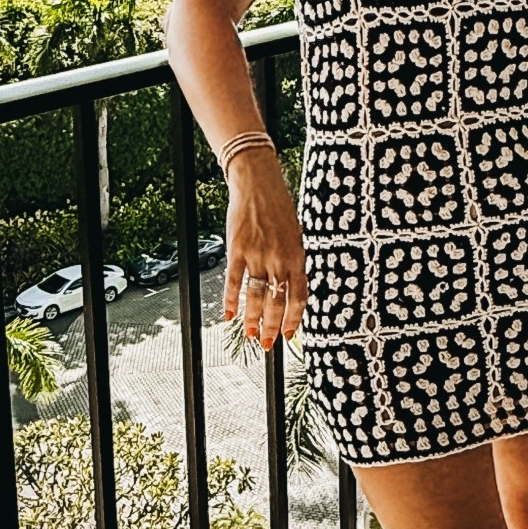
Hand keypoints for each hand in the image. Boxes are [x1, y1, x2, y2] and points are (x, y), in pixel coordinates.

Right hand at [221, 150, 307, 348]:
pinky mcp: (237, 249)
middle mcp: (279, 258)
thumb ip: (293, 261)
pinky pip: (233, 281)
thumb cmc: (279, 208)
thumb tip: (290, 288)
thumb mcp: (295, 235)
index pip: (298, 296)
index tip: (290, 335)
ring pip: (256, 296)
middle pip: (277, 301)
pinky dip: (230, 301)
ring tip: (251, 334)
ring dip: (253, 319)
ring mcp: (257, 255)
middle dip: (273, 326)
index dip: (294, 318)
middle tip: (268, 344)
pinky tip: (229, 315)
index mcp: (297, 256)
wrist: (258, 183)